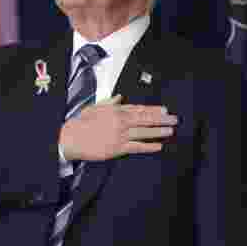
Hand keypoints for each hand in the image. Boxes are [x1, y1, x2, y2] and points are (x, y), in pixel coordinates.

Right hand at [59, 95, 177, 161]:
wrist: (72, 138)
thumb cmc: (82, 123)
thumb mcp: (96, 107)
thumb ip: (110, 102)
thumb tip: (119, 97)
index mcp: (116, 110)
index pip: (139, 109)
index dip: (153, 110)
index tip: (164, 110)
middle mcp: (121, 122)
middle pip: (145, 119)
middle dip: (161, 119)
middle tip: (174, 119)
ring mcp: (120, 135)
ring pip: (143, 132)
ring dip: (158, 132)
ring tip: (170, 131)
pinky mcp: (117, 148)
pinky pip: (136, 147)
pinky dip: (148, 146)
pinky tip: (158, 146)